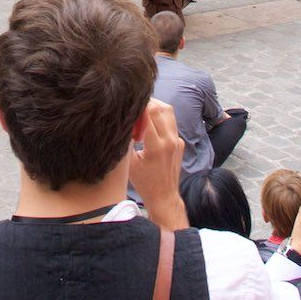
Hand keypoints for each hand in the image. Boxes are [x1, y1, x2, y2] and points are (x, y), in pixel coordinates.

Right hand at [128, 99, 185, 227]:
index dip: (137, 106)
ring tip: (141, 112)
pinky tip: (149, 124)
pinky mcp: (179, 142)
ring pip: (168, 111)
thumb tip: (121, 122)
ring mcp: (177, 141)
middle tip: (132, 106)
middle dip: (145, 103)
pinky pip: (171, 122)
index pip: (149, 114)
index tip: (127, 105)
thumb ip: (127, 141)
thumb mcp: (130, 162)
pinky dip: (160, 118)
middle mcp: (169, 141)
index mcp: (156, 146)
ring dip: (155, 107)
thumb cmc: (144, 182)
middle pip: (159, 108)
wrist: (164, 196)